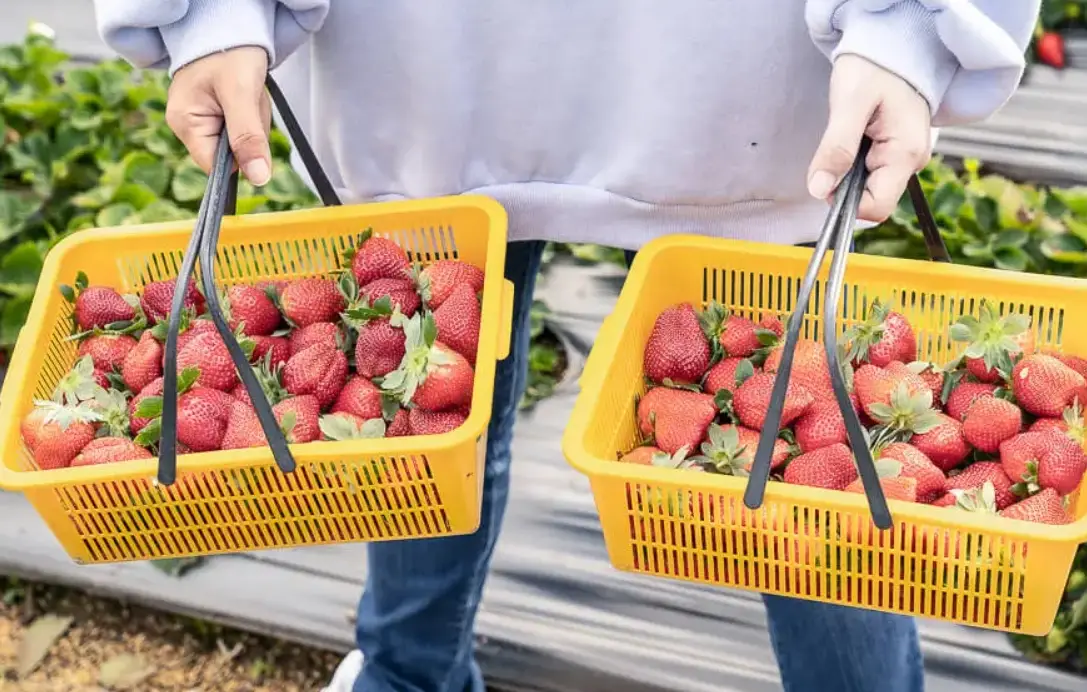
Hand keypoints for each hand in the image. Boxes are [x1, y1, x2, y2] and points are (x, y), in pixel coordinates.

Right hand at [166, 47, 272, 185]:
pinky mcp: (216, 113)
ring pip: (240, 142)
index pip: (216, 167)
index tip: (251, 132)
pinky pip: (242, 127)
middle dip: (250, 133)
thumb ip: (248, 138)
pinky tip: (248, 95)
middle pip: (231, 155)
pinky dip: (252, 114)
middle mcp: (188, 124)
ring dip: (254, 122)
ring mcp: (202, 119)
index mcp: (185, 123)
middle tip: (250, 102)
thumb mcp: (242, 94)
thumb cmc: (229, 51)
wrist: (229, 25)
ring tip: (249, 93)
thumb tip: (258, 179)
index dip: (241, 157)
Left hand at [807, 54, 932, 222]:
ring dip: (848, 171)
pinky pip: (871, 171)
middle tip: (836, 145)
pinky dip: (854, 162)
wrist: (893, 45)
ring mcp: (905, 157)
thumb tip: (819, 190)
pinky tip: (855, 135)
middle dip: (845, 184)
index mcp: (905, 154)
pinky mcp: (896, 151)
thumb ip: (836, 148)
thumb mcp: (849, 105)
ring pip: (869, 186)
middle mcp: (911, 161)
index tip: (827, 175)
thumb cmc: (874, 67)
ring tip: (848, 134)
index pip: (876, 207)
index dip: (845, 202)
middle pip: (872, 199)